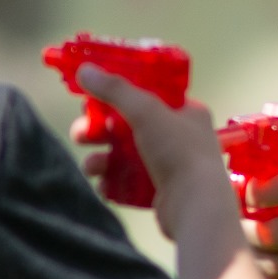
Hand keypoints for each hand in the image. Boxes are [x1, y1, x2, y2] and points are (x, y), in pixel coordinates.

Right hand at [76, 65, 234, 237]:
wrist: (197, 208)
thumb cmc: (178, 152)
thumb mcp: (146, 111)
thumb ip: (115, 90)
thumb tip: (85, 70)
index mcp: (185, 111)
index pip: (148, 94)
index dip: (120, 93)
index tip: (93, 95)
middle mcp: (179, 136)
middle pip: (130, 126)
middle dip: (101, 130)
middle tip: (80, 133)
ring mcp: (170, 165)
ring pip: (126, 155)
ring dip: (102, 158)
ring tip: (90, 166)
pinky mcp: (160, 191)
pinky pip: (129, 181)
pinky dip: (113, 181)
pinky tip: (103, 185)